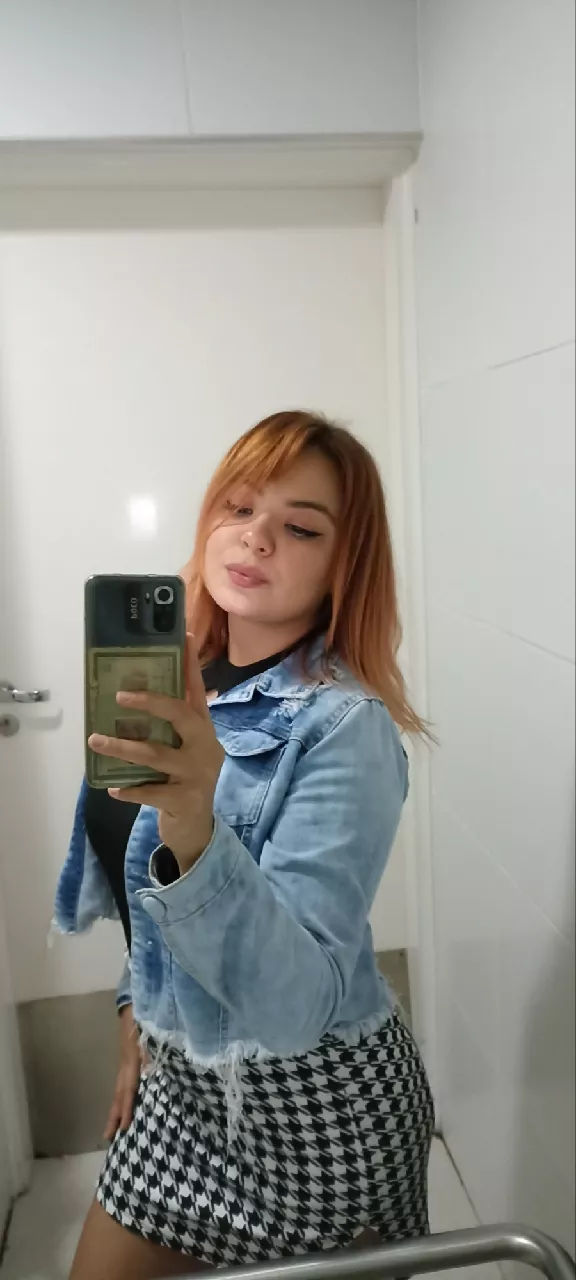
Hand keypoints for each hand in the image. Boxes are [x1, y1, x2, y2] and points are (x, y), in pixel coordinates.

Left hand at [88, 634, 223, 874]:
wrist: (197, 830)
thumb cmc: (184, 782)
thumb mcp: (184, 751)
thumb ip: (169, 729)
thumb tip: (133, 698)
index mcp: (203, 730)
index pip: (197, 691)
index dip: (191, 665)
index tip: (186, 637)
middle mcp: (204, 747)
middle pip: (180, 715)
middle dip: (150, 702)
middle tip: (119, 696)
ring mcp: (197, 774)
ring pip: (156, 754)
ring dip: (121, 747)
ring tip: (95, 741)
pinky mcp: (186, 799)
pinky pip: (151, 791)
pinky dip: (130, 789)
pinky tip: (113, 788)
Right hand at [104, 1004, 145, 1141]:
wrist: (136, 999)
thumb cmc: (145, 1016)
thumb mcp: (150, 1033)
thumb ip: (151, 1052)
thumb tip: (150, 1073)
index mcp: (132, 1060)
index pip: (128, 1090)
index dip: (126, 1109)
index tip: (123, 1129)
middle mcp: (126, 1063)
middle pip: (119, 1093)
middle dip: (115, 1115)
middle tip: (108, 1137)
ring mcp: (126, 1060)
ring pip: (121, 1088)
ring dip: (118, 1107)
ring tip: (115, 1126)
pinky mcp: (130, 1057)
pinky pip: (126, 1081)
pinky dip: (125, 1095)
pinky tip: (129, 1101)